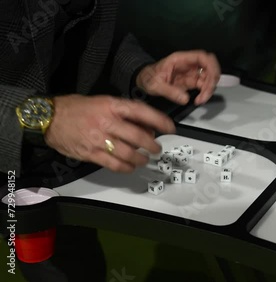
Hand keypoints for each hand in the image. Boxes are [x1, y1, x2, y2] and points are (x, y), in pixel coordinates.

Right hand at [44, 94, 174, 171]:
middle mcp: (107, 122)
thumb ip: (124, 113)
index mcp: (111, 106)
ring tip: (145, 159)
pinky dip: (126, 167)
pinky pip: (114, 164)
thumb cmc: (77, 108)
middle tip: (157, 149)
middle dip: (152, 145)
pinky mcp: (91, 153)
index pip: (141, 112)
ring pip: (129, 153)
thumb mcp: (103, 102)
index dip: (159, 120)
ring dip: (141, 158)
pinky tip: (131, 167)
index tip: (170, 128)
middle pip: (138, 136)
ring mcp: (99, 139)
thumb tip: (147, 126)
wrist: (49, 118)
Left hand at [136, 50, 219, 105]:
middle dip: (212, 80)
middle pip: (210, 67)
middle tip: (206, 92)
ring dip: (209, 89)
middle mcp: (189, 65)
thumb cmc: (148, 77)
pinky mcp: (191, 82)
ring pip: (208, 77)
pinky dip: (204, 93)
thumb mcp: (154, 84)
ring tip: (201, 100)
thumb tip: (185, 98)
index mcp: (181, 59)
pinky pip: (203, 86)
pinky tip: (199, 100)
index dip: (211, 65)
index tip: (211, 78)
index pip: (202, 57)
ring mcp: (191, 73)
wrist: (144, 81)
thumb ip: (169, 91)